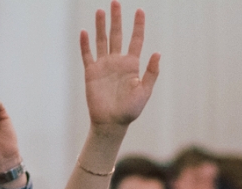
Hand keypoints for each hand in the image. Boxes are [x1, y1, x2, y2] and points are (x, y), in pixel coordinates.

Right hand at [80, 1, 159, 133]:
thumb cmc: (130, 111)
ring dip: (101, 26)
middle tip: (115, 2)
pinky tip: (84, 32)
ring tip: (100, 11)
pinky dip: (85, 44)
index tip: (140, 10)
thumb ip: (150, 73)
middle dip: (117, 19)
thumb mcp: (144, 92)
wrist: (111, 123)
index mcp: (132, 65)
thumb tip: (157, 53)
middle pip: (117, 35)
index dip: (138, 26)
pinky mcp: (91, 73)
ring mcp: (104, 66)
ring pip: (102, 41)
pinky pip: (87, 55)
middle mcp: (117, 62)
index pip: (136, 40)